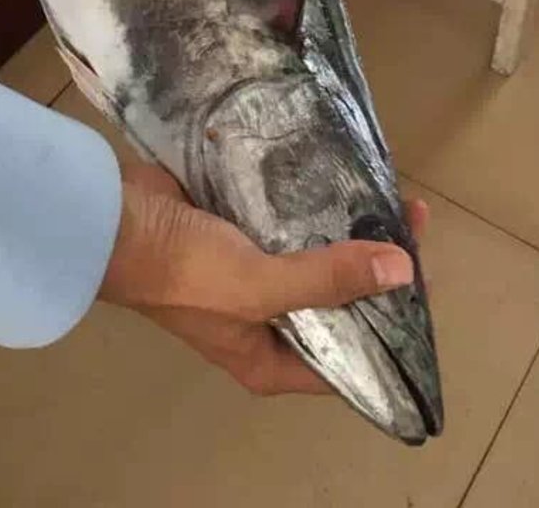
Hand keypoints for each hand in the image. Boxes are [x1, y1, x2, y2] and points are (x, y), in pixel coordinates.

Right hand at [99, 163, 428, 397]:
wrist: (115, 221)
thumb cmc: (187, 271)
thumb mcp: (261, 285)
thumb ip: (329, 280)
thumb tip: (403, 271)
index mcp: (269, 360)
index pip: (347, 358)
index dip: (389, 324)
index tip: (423, 278)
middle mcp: (264, 323)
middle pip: (334, 302)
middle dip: (371, 267)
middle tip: (409, 220)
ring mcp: (249, 275)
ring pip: (313, 258)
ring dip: (345, 231)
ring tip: (386, 196)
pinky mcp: (237, 232)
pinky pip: (287, 223)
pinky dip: (312, 205)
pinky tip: (341, 179)